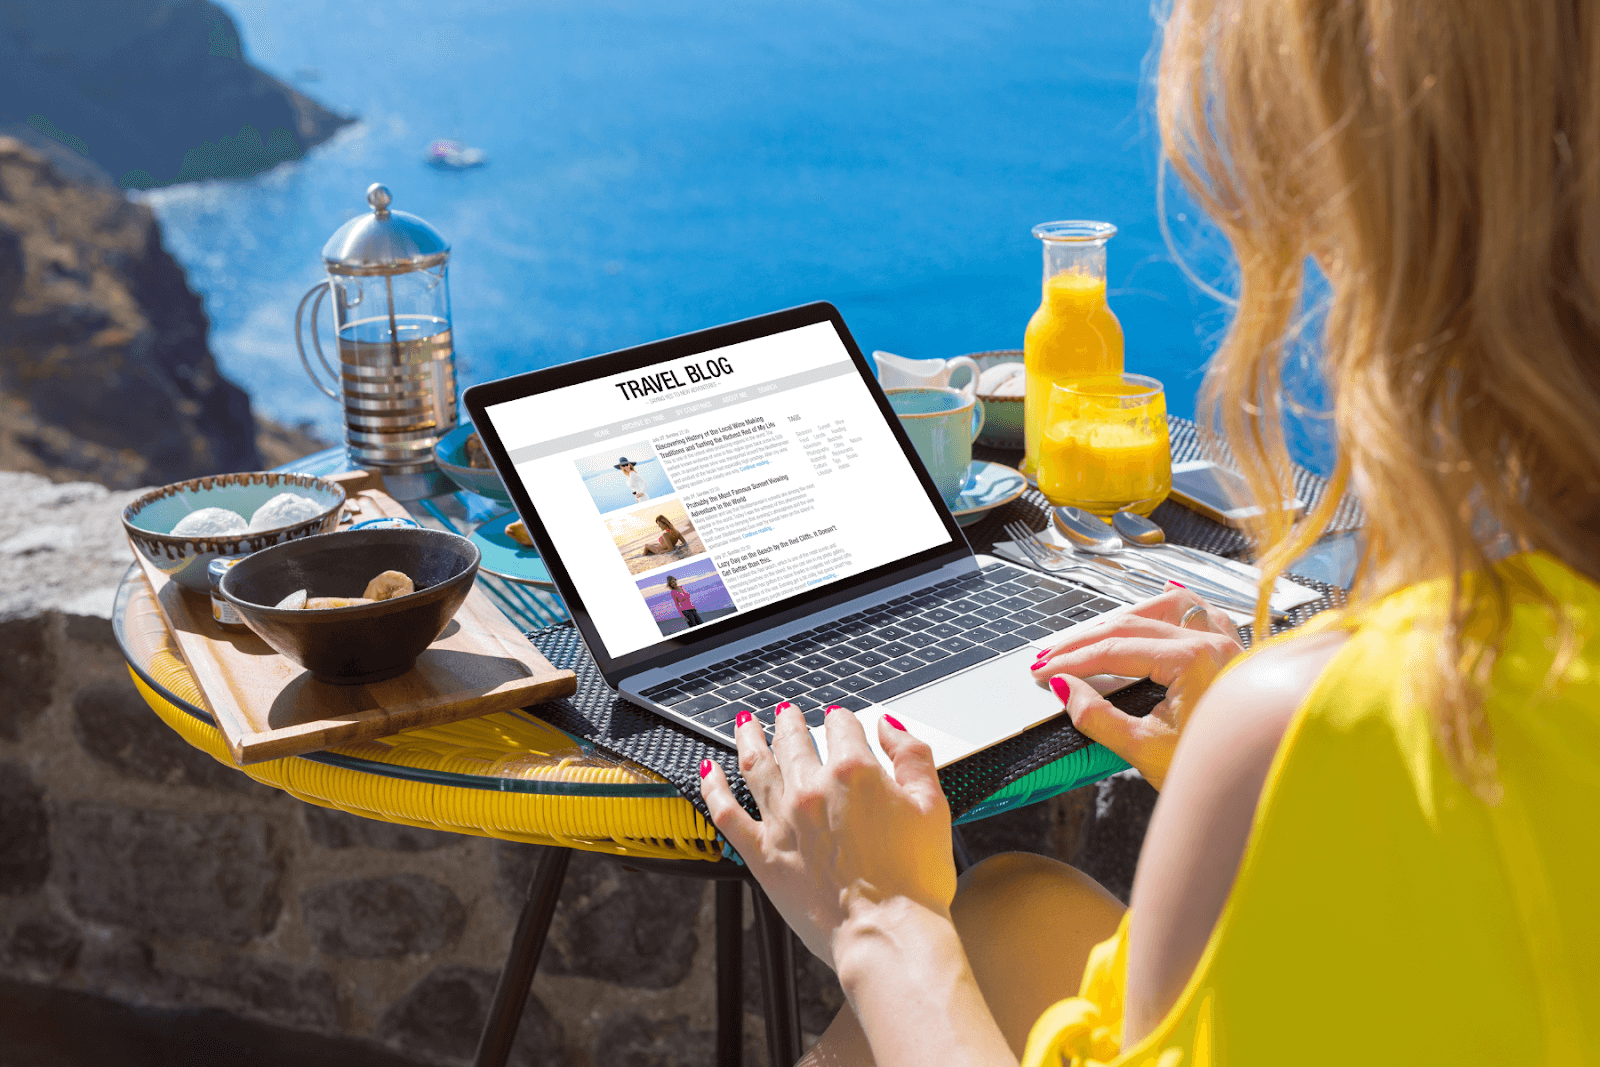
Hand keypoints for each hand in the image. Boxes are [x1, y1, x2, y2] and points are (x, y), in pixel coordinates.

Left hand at [699, 703, 956, 969]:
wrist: (887, 935)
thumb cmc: (915, 880)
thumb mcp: (933, 806)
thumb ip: (912, 756)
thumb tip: (888, 726)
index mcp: (854, 772)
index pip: (842, 726)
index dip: (842, 719)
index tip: (840, 720)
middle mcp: (811, 788)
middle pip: (794, 739)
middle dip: (790, 721)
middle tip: (786, 712)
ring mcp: (781, 820)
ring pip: (756, 765)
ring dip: (750, 738)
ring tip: (746, 723)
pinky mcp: (762, 854)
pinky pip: (726, 813)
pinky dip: (714, 788)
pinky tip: (709, 772)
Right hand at [1029, 586, 1243, 789]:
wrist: (1261, 786)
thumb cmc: (1214, 772)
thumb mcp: (1145, 750)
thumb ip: (1097, 717)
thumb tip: (1065, 688)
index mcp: (1194, 660)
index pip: (1115, 650)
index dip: (1072, 661)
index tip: (1043, 672)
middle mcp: (1213, 640)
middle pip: (1132, 623)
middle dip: (1085, 640)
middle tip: (1050, 658)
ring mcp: (1227, 641)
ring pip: (1166, 605)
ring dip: (1123, 616)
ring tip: (1091, 636)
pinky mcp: (1232, 651)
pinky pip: (1198, 611)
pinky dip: (1169, 607)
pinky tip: (1153, 607)